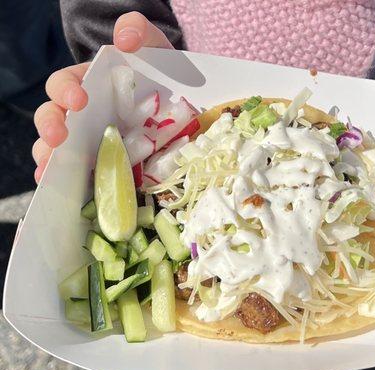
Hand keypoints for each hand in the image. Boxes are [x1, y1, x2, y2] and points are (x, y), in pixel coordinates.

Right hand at [32, 11, 172, 181]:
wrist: (182, 99)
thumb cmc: (160, 70)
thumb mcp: (152, 46)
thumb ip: (138, 30)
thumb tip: (124, 38)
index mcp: (88, 84)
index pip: (63, 85)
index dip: (65, 92)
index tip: (79, 101)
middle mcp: (84, 114)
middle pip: (52, 119)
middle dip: (50, 128)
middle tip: (59, 138)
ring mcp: (92, 140)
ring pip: (58, 150)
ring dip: (51, 160)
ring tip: (49, 172)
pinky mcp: (106, 162)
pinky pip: (83, 174)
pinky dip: (72, 182)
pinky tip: (68, 192)